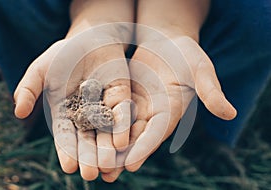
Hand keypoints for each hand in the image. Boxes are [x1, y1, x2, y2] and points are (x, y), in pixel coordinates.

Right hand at [13, 27, 131, 179]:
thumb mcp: (40, 69)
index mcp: (65, 113)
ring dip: (107, 148)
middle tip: (91, 174)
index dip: (67, 151)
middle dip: (89, 156)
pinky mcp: (121, 97)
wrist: (90, 38)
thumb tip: (18, 112)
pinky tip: (123, 141)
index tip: (68, 167)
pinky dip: (122, 127)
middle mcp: (85, 115)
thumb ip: (28, 89)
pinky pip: (122, 114)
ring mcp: (104, 107)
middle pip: (87, 139)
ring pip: (106, 131)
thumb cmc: (63, 54)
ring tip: (108, 165)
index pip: (65, 136)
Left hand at [101, 33, 236, 181]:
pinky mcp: (125, 97)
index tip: (130, 164)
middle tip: (106, 174)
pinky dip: (100, 125)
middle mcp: (154, 113)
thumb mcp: (200, 68)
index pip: (157, 133)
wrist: (166, 41)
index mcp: (171, 110)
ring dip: (107, 147)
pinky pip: (110, 113)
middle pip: (136, 139)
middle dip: (121, 157)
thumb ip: (211, 91)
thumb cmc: (186, 52)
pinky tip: (85, 136)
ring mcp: (138, 107)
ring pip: (121, 131)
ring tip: (92, 165)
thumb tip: (231, 113)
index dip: (145, 148)